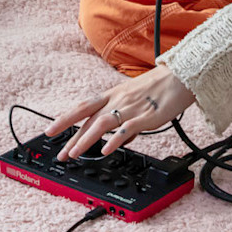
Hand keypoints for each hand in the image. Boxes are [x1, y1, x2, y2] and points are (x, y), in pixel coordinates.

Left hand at [47, 67, 196, 161]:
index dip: (64, 119)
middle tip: (60, 154)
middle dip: (71, 137)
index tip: (50, 130)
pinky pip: (126, 129)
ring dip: (85, 140)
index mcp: (112, 95)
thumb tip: (118, 141)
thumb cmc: (159, 87)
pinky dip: (114, 140)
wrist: (181, 77)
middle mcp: (117, 100)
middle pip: (88, 118)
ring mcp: (130, 108)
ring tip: (75, 154)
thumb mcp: (134, 101)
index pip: (82, 107)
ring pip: (101, 124)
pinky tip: (106, 150)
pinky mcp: (145, 116)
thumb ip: (123, 122)